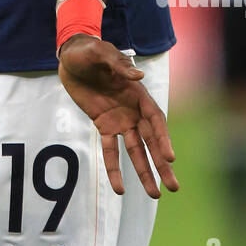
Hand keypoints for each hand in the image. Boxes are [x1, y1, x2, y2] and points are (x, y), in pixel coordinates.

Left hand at [58, 35, 177, 199]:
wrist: (71, 58)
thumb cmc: (89, 52)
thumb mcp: (101, 53)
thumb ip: (118, 65)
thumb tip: (138, 76)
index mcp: (138, 93)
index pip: (155, 119)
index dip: (163, 138)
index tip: (170, 157)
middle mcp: (133, 110)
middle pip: (151, 141)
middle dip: (162, 163)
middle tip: (174, 186)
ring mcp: (120, 120)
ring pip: (136, 151)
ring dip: (145, 171)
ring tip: (155, 194)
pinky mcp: (104, 126)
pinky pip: (110, 151)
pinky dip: (114, 169)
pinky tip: (119, 189)